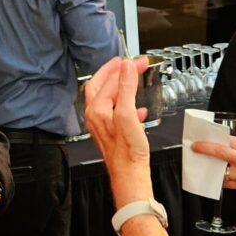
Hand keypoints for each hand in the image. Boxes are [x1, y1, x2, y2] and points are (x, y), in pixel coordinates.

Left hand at [85, 56, 153, 207]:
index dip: (122, 68)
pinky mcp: (112, 133)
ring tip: (131, 80)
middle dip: (112, 74)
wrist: (129, 174)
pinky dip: (128, 106)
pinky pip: (117, 113)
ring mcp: (103, 125)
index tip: (136, 61)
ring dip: (120, 88)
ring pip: (108, 100)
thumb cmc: (126, 150)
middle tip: (123, 64)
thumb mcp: (127, 113)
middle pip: (100, 87)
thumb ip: (126, 88)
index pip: (107, 80)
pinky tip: (140, 110)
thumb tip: (127, 68)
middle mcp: (96, 116)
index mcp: (96, 109)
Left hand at [192, 134, 235, 209]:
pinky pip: (226, 183)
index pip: (229, 140)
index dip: (214, 138)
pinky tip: (215, 179)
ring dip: (211, 168)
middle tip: (195, 148)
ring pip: (221, 170)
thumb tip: (227, 147)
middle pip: (221, 151)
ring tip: (204, 165)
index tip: (205, 138)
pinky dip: (220, 181)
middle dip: (205, 149)